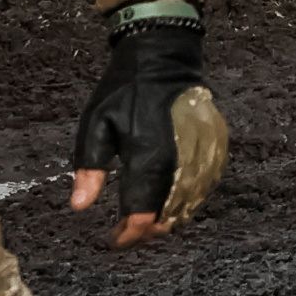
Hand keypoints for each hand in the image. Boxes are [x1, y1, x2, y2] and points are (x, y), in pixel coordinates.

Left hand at [66, 3, 223, 245]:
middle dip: (146, 230)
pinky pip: (204, 187)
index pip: (141, 214)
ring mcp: (203, 156)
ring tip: (145, 217)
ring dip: (167, 217)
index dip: (127, 235)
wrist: (165, 55)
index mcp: (148, 159)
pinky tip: (170, 198)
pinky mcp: (215, 148)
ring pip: (188, 206)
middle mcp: (180, 163)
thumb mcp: (96, 124)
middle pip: (167, 216)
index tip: (113, 240)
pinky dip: (186, 201)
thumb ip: (90, 167)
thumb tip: (79, 207)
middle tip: (126, 230)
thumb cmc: (124, 90)